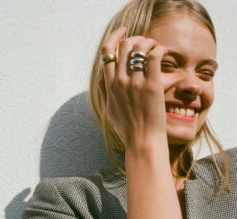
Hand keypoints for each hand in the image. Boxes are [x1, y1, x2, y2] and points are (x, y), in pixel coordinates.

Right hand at [98, 27, 167, 150]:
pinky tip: (163, 52)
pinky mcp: (152, 86)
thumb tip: (102, 73)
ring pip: (139, 47)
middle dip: (135, 38)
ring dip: (149, 41)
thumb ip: (103, 90)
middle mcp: (119, 81)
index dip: (115, 37)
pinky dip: (159, 48)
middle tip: (145, 42)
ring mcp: (135, 83)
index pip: (107, 52)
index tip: (123, 31)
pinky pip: (154, 56)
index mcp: (109, 85)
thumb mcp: (109, 109)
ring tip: (156, 47)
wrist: (142, 141)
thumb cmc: (127, 127)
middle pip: (124, 45)